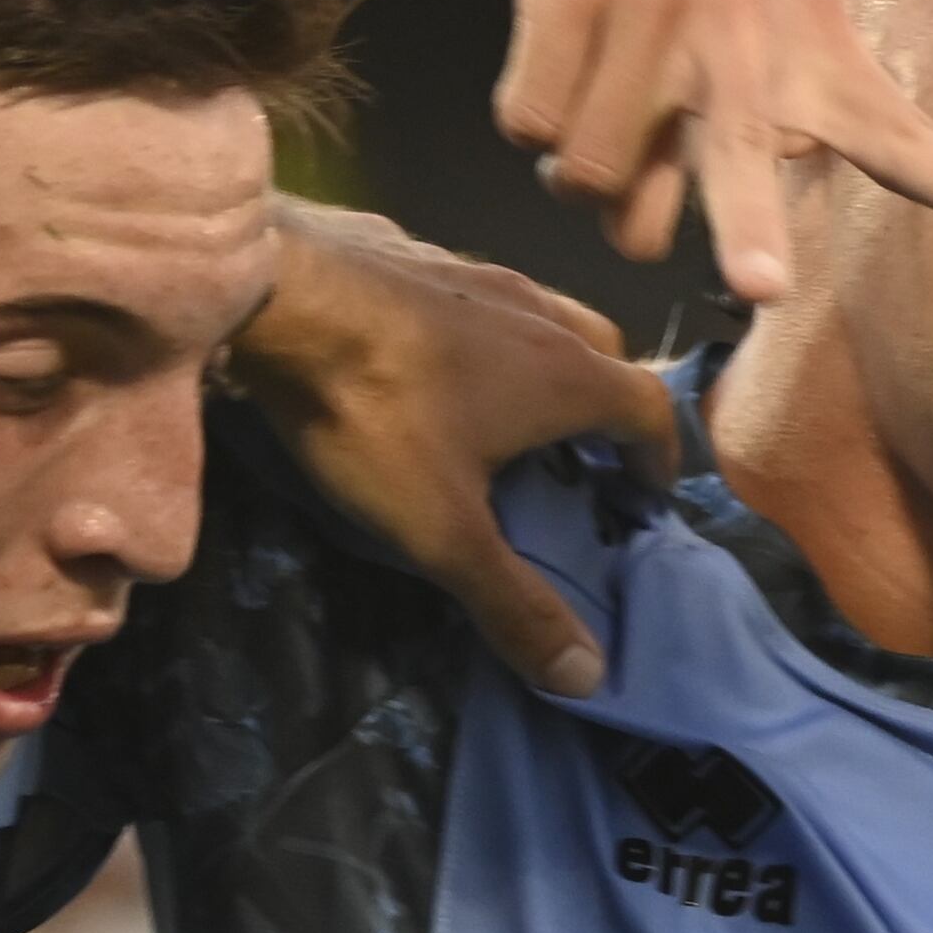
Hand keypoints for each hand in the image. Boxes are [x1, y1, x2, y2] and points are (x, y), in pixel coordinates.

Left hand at [234, 202, 682, 696]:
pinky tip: (434, 364)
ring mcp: (474, 272)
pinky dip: (481, 336)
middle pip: (605, 355)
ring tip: (511, 414)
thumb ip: (513, 602)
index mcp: (565, 372)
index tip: (644, 497)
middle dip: (608, 408)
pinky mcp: (415, 256)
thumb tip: (589, 676)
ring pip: (541, 318)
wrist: (274, 290)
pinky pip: (474, 299)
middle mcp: (536, 312)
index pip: (650, 409)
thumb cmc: (374, 411)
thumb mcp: (442, 528)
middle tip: (584, 458)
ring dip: (547, 366)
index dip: (659, 458)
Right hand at [483, 0, 932, 302]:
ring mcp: (658, 13)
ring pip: (592, 181)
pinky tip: (549, 44)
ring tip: (594, 92)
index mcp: (810, 49)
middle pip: (746, 171)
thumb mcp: (768, 10)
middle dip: (751, 232)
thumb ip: (758, 133)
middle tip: (765, 287)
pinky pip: (527, 124)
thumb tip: (679, 248)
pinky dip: (525, 108)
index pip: (900, 135)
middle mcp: (744, 38)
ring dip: (577, 166)